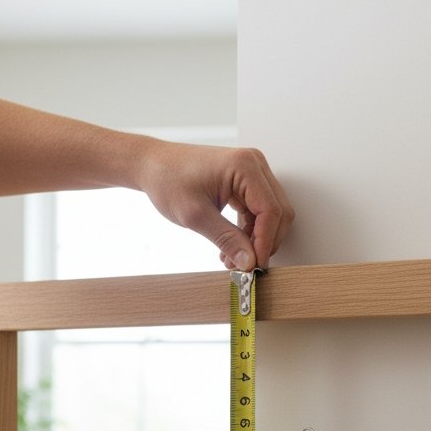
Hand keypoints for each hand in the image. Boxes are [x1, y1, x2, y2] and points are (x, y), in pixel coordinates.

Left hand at [140, 141, 293, 270]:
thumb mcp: (195, 216)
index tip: (255, 265)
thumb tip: (249, 262)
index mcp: (244, 166)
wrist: (152, 165)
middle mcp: (254, 165)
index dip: (266, 242)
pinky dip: (250, 233)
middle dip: (265, 243)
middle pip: (278, 213)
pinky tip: (233, 248)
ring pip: (271, 215)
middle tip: (245, 265)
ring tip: (233, 259)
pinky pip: (259, 212)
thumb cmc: (168, 179)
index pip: (270, 211)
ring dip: (257, 240)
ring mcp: (252, 173)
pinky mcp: (246, 182)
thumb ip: (226, 239)